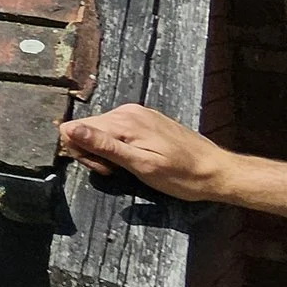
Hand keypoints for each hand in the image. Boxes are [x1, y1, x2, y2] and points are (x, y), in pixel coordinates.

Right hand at [58, 103, 234, 201]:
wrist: (217, 171)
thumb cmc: (180, 176)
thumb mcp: (140, 165)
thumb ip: (103, 146)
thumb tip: (69, 129)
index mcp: (124, 121)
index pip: (75, 129)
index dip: (83, 153)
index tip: (106, 169)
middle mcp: (127, 111)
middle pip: (86, 128)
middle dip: (93, 152)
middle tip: (117, 171)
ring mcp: (137, 113)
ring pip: (100, 130)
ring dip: (106, 151)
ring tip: (129, 166)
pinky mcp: (145, 119)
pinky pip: (116, 129)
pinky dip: (118, 145)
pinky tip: (136, 157)